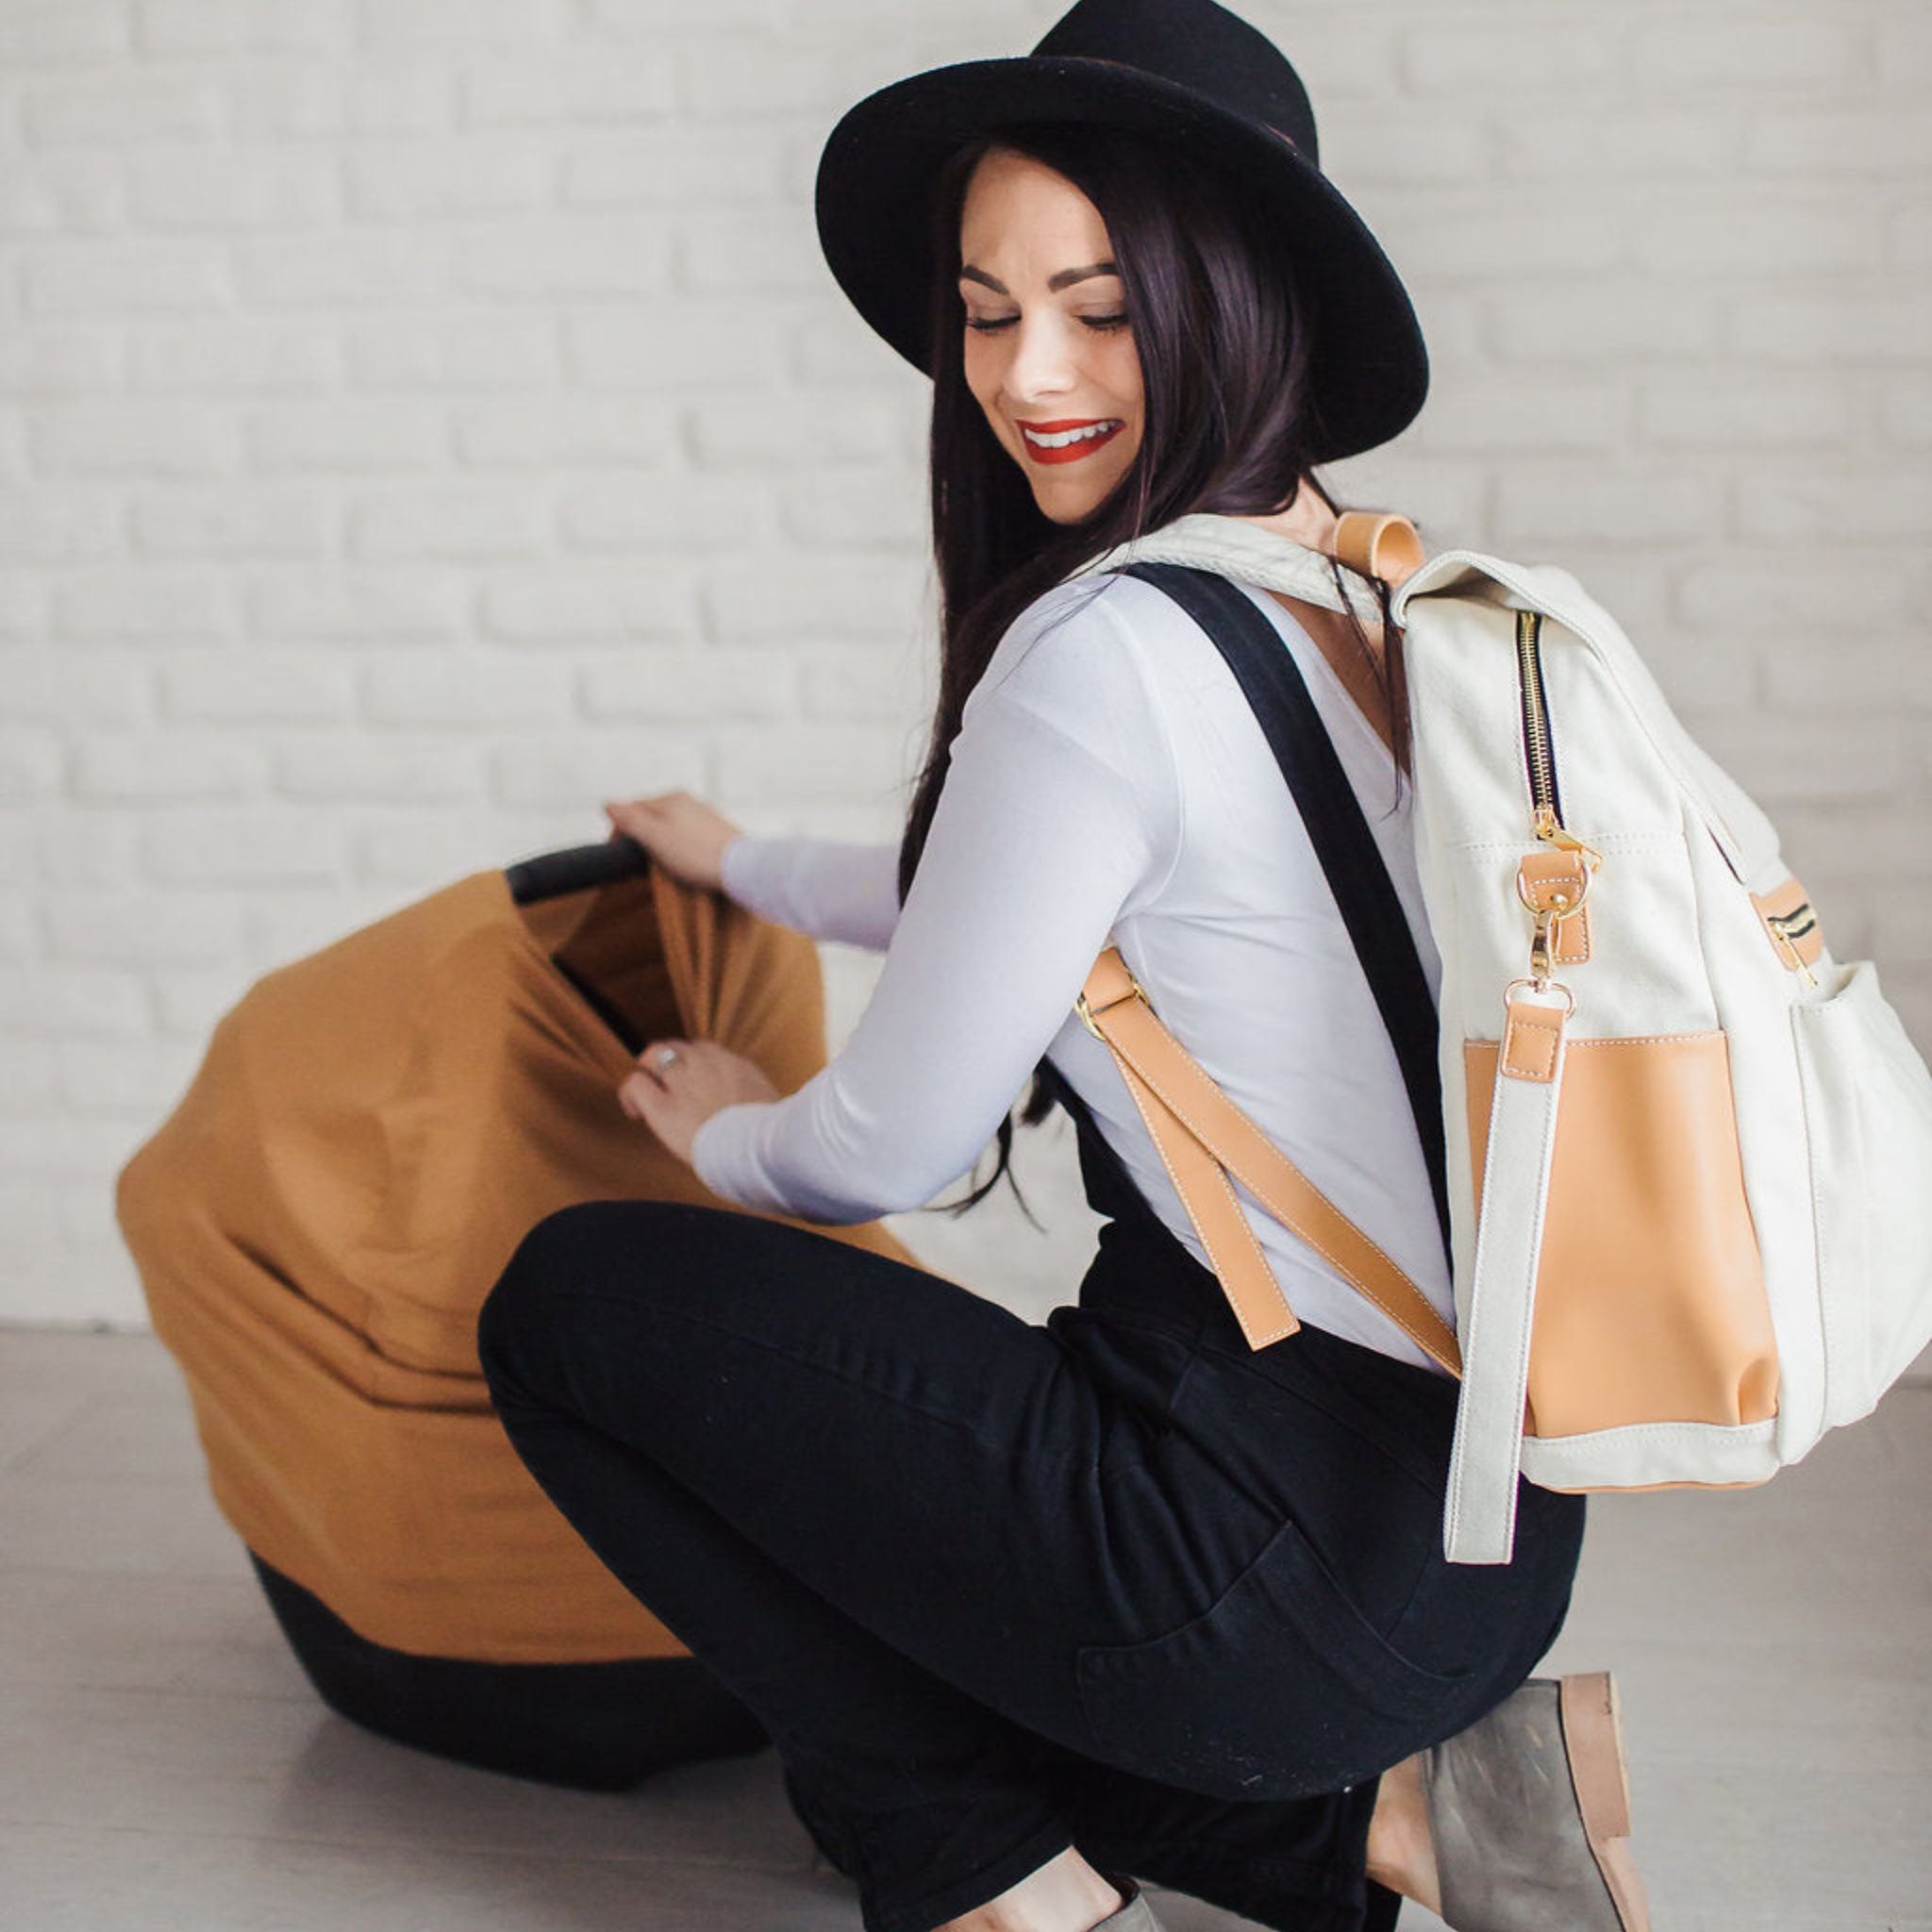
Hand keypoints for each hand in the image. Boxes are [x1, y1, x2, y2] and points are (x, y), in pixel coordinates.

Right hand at [603, 791, 744, 892]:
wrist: (743, 869)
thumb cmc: (697, 855)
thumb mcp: (655, 837)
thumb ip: (630, 820)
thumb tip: (606, 803)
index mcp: (671, 798)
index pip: (632, 809)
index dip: (620, 831)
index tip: (618, 856)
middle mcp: (689, 801)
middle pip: (651, 817)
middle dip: (640, 838)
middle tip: (637, 866)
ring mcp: (705, 816)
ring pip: (670, 828)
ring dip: (659, 846)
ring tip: (660, 868)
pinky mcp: (717, 833)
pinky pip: (688, 838)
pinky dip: (679, 850)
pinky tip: (684, 865)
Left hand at [620, 1037, 781, 1165]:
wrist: (763, 1150)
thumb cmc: (774, 1142)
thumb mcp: (775, 1111)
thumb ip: (759, 1105)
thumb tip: (764, 1119)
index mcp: (738, 1068)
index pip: (708, 1052)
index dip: (696, 1066)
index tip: (696, 1086)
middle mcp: (709, 1066)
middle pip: (681, 1047)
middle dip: (670, 1063)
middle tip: (666, 1086)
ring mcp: (684, 1083)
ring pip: (656, 1054)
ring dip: (650, 1070)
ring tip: (647, 1092)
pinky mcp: (663, 1108)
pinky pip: (636, 1085)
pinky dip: (630, 1094)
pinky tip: (634, 1112)